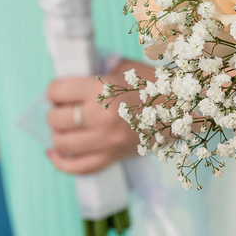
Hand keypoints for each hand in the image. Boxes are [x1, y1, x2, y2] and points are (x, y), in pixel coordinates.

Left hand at [45, 59, 149, 175]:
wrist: (183, 107)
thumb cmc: (153, 83)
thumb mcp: (124, 67)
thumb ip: (96, 69)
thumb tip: (72, 75)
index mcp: (102, 89)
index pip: (58, 91)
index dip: (55, 90)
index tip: (60, 91)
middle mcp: (101, 117)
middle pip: (56, 119)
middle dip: (54, 111)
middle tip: (63, 107)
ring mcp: (107, 141)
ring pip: (62, 143)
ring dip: (57, 134)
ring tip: (62, 127)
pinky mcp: (114, 157)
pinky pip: (79, 167)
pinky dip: (61, 163)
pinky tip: (53, 153)